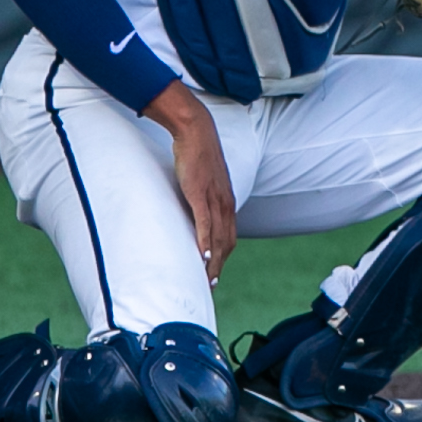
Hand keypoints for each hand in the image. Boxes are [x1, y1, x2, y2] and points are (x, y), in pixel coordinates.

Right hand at [146, 82, 237, 284]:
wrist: (197, 132)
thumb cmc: (198, 157)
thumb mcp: (203, 184)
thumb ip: (201, 202)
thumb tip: (193, 217)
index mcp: (227, 204)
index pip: (228, 239)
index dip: (222, 260)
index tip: (213, 278)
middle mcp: (225, 204)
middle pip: (226, 244)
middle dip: (218, 268)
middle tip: (208, 289)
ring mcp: (213, 199)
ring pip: (216, 238)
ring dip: (212, 262)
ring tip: (205, 281)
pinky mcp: (200, 194)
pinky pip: (204, 223)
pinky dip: (203, 242)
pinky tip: (200, 257)